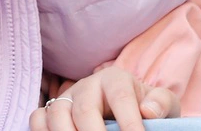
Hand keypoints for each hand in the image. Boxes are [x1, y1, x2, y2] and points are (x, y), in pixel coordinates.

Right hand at [29, 66, 180, 130]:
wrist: (126, 108)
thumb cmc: (144, 107)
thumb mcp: (162, 103)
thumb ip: (162, 103)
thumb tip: (148, 112)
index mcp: (115, 79)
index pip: (121, 98)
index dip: (130, 122)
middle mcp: (87, 85)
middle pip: (85, 110)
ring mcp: (67, 98)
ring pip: (57, 114)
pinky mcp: (52, 111)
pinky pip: (38, 118)